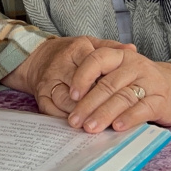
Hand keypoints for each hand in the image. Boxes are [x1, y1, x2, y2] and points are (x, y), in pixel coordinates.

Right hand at [2, 37, 136, 116]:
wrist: (38, 57)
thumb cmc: (71, 53)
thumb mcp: (91, 44)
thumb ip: (112, 47)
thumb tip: (132, 49)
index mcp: (77, 49)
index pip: (92, 65)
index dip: (104, 83)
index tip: (118, 94)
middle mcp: (61, 65)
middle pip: (78, 87)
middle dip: (94, 103)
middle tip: (111, 116)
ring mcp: (49, 82)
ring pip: (65, 101)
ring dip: (81, 114)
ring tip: (97, 124)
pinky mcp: (40, 96)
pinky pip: (51, 111)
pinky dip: (65, 120)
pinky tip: (79, 127)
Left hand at [66, 47, 170, 132]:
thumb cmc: (138, 82)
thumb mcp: (119, 72)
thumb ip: (100, 79)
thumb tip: (70, 99)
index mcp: (120, 56)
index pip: (97, 60)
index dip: (82, 77)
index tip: (71, 95)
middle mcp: (135, 65)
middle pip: (107, 84)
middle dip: (88, 104)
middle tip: (75, 121)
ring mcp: (149, 81)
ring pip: (122, 97)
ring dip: (104, 114)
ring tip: (90, 127)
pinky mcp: (161, 99)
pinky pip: (143, 108)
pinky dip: (129, 118)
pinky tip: (117, 128)